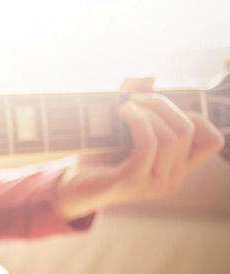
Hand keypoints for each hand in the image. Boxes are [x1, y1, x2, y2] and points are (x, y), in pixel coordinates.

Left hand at [55, 78, 224, 220]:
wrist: (70, 186)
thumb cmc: (98, 157)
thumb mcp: (123, 127)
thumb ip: (138, 102)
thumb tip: (148, 78)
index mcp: (176, 167)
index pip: (212, 141)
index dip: (195, 116)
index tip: (163, 109)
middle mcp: (171, 178)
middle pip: (188, 129)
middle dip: (163, 104)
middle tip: (135, 98)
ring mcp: (153, 183)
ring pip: (172, 136)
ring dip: (149, 111)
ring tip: (125, 105)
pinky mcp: (133, 181)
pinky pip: (149, 143)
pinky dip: (139, 121)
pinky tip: (123, 113)